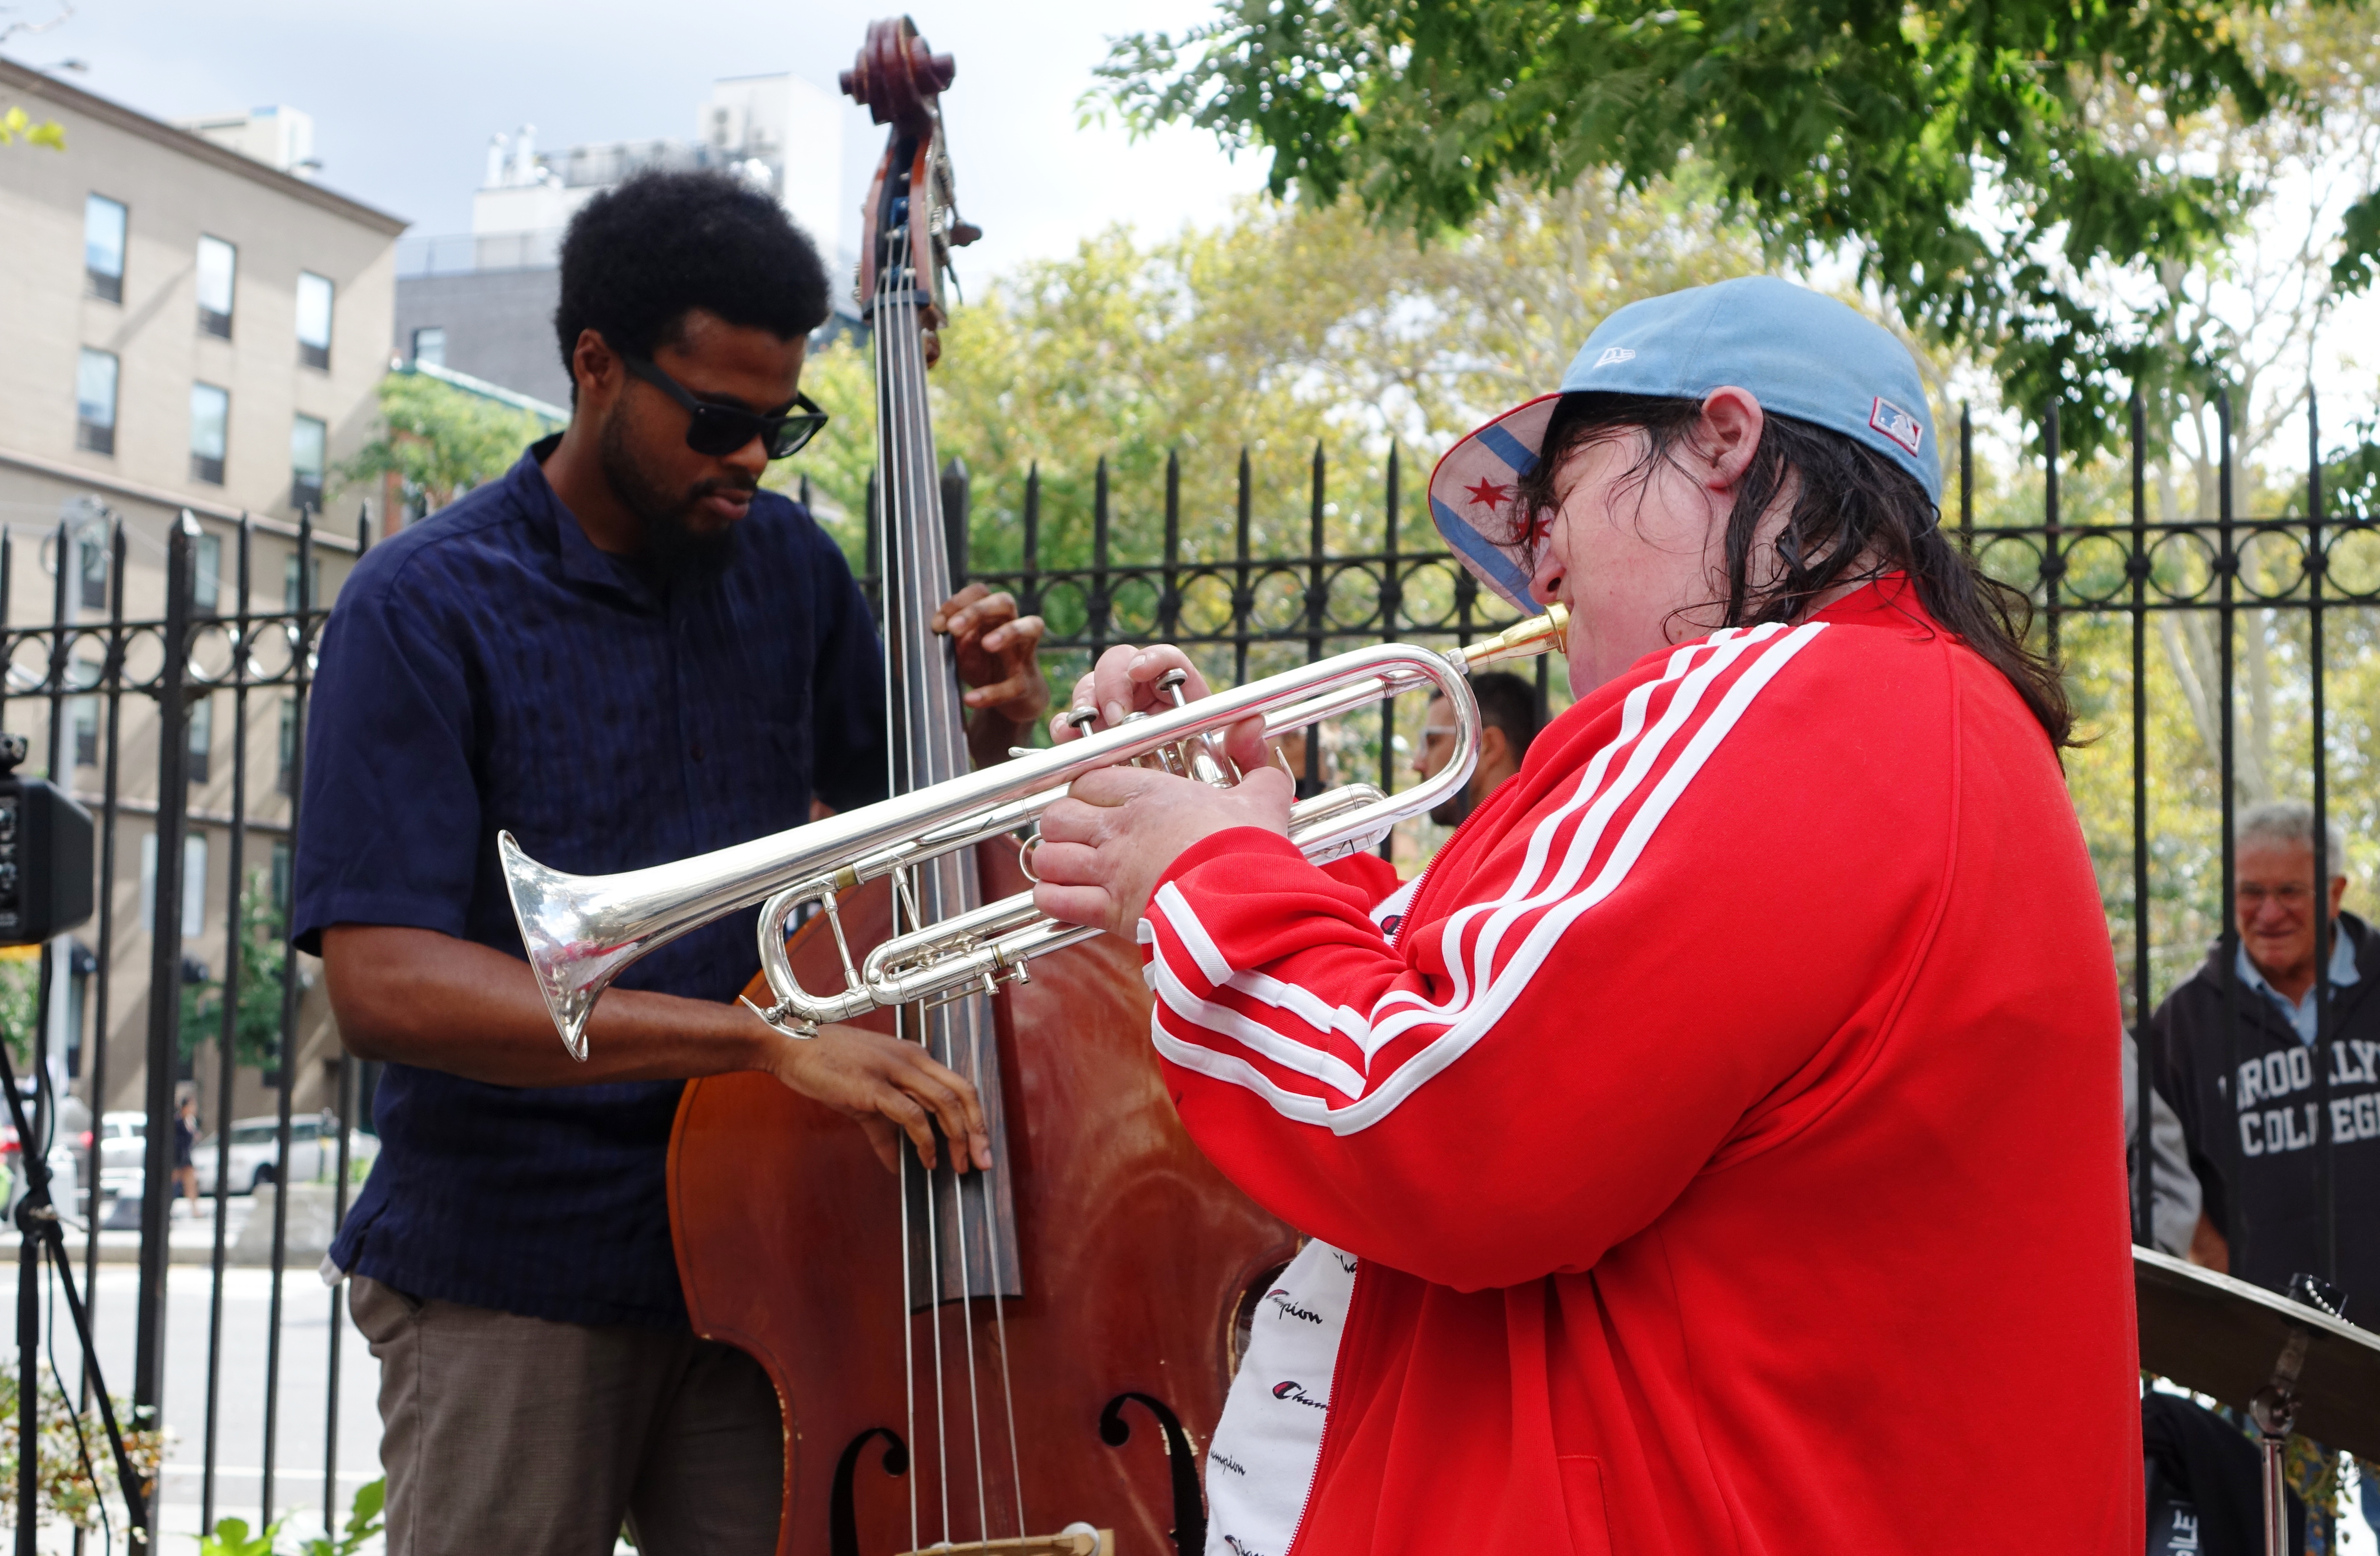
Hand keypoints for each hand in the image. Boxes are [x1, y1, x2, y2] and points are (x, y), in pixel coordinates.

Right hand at [764, 1021, 993, 1175]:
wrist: (791, 1045)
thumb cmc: (826, 1065)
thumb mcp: (864, 1098)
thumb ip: (885, 1130)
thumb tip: (897, 1163)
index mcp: (914, 1056)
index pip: (959, 1085)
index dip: (974, 1117)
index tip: (979, 1145)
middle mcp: (911, 1059)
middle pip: (961, 1093)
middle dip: (977, 1131)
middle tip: (982, 1162)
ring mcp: (893, 1070)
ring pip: (944, 1102)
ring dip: (956, 1138)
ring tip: (957, 1166)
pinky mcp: (873, 1085)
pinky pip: (910, 1114)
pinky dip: (923, 1140)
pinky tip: (923, 1160)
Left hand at [934, 583, 1047, 724]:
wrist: (1015, 700)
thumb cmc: (986, 666)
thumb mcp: (964, 650)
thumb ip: (953, 638)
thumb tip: (939, 627)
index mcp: (993, 618)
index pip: (980, 593)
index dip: (958, 603)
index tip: (938, 624)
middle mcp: (1013, 627)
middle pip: (1005, 602)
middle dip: (979, 611)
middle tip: (954, 628)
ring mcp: (1024, 654)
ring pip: (1032, 627)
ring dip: (1009, 632)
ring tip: (987, 644)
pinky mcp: (1026, 684)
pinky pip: (1014, 685)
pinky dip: (991, 692)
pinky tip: (970, 699)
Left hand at [1031, 764, 1294, 934]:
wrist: (1245, 901)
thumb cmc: (1250, 849)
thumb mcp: (1260, 798)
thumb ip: (1255, 765)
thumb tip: (1254, 729)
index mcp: (1148, 795)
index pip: (1087, 780)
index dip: (1087, 792)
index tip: (1098, 804)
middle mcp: (1118, 829)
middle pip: (1056, 816)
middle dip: (1062, 827)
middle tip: (1081, 837)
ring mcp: (1108, 870)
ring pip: (1047, 857)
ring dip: (1055, 864)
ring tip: (1072, 869)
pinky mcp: (1107, 911)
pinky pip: (1053, 900)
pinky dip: (1054, 900)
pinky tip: (1068, 900)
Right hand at [1050, 643, 1266, 769]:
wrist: (1179, 820)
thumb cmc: (1206, 788)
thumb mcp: (1232, 772)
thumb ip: (1246, 751)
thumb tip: (1254, 725)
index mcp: (1181, 695)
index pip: (1167, 661)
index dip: (1153, 657)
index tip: (1141, 669)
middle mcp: (1146, 697)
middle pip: (1121, 663)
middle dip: (1113, 681)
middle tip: (1114, 713)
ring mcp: (1115, 714)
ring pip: (1092, 686)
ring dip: (1087, 699)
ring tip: (1088, 723)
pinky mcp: (1092, 736)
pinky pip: (1072, 721)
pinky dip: (1066, 724)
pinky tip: (1067, 734)